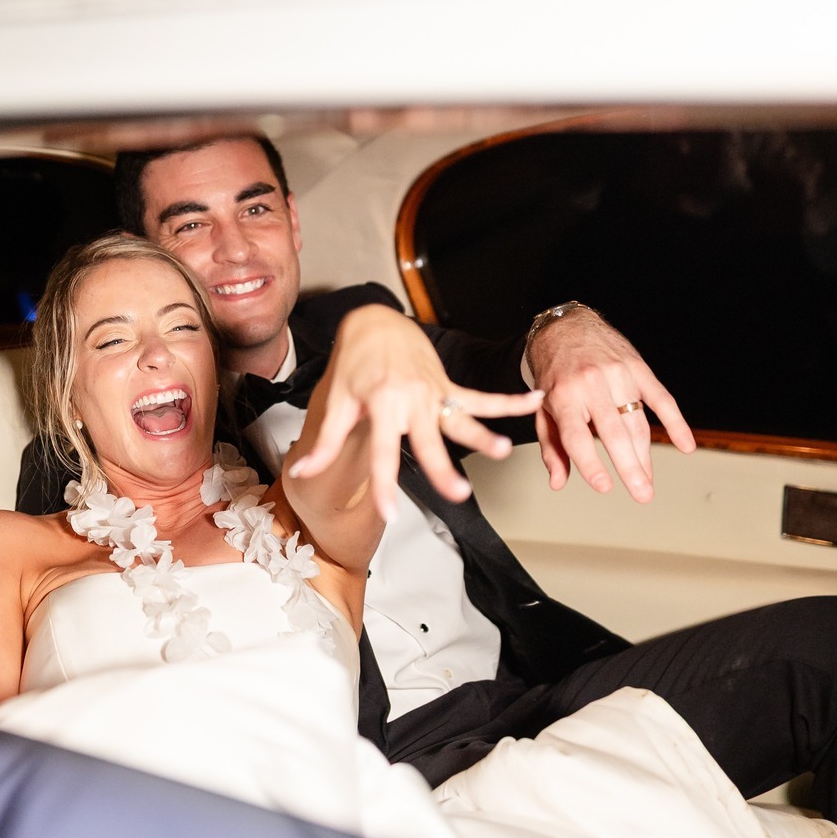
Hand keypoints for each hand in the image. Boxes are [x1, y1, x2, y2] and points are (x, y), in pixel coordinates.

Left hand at [289, 305, 545, 519]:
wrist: (374, 323)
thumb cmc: (353, 365)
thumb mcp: (337, 402)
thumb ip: (325, 442)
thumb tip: (301, 473)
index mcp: (381, 406)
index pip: (383, 453)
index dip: (384, 485)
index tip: (390, 514)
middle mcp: (410, 400)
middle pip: (429, 440)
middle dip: (443, 468)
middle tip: (457, 494)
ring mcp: (433, 392)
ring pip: (461, 418)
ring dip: (483, 433)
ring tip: (501, 449)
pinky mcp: (447, 385)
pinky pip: (480, 396)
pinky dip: (507, 400)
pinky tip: (534, 400)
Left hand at [526, 308, 695, 501]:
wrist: (565, 327)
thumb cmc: (553, 374)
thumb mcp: (542, 408)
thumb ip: (552, 446)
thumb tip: (558, 483)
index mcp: (563, 397)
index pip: (577, 437)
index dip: (590, 463)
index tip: (604, 486)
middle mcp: (590, 385)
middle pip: (613, 432)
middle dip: (629, 466)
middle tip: (643, 494)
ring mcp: (617, 375)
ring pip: (637, 421)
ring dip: (645, 455)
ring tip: (648, 481)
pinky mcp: (638, 368)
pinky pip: (661, 398)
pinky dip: (675, 422)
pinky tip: (686, 445)